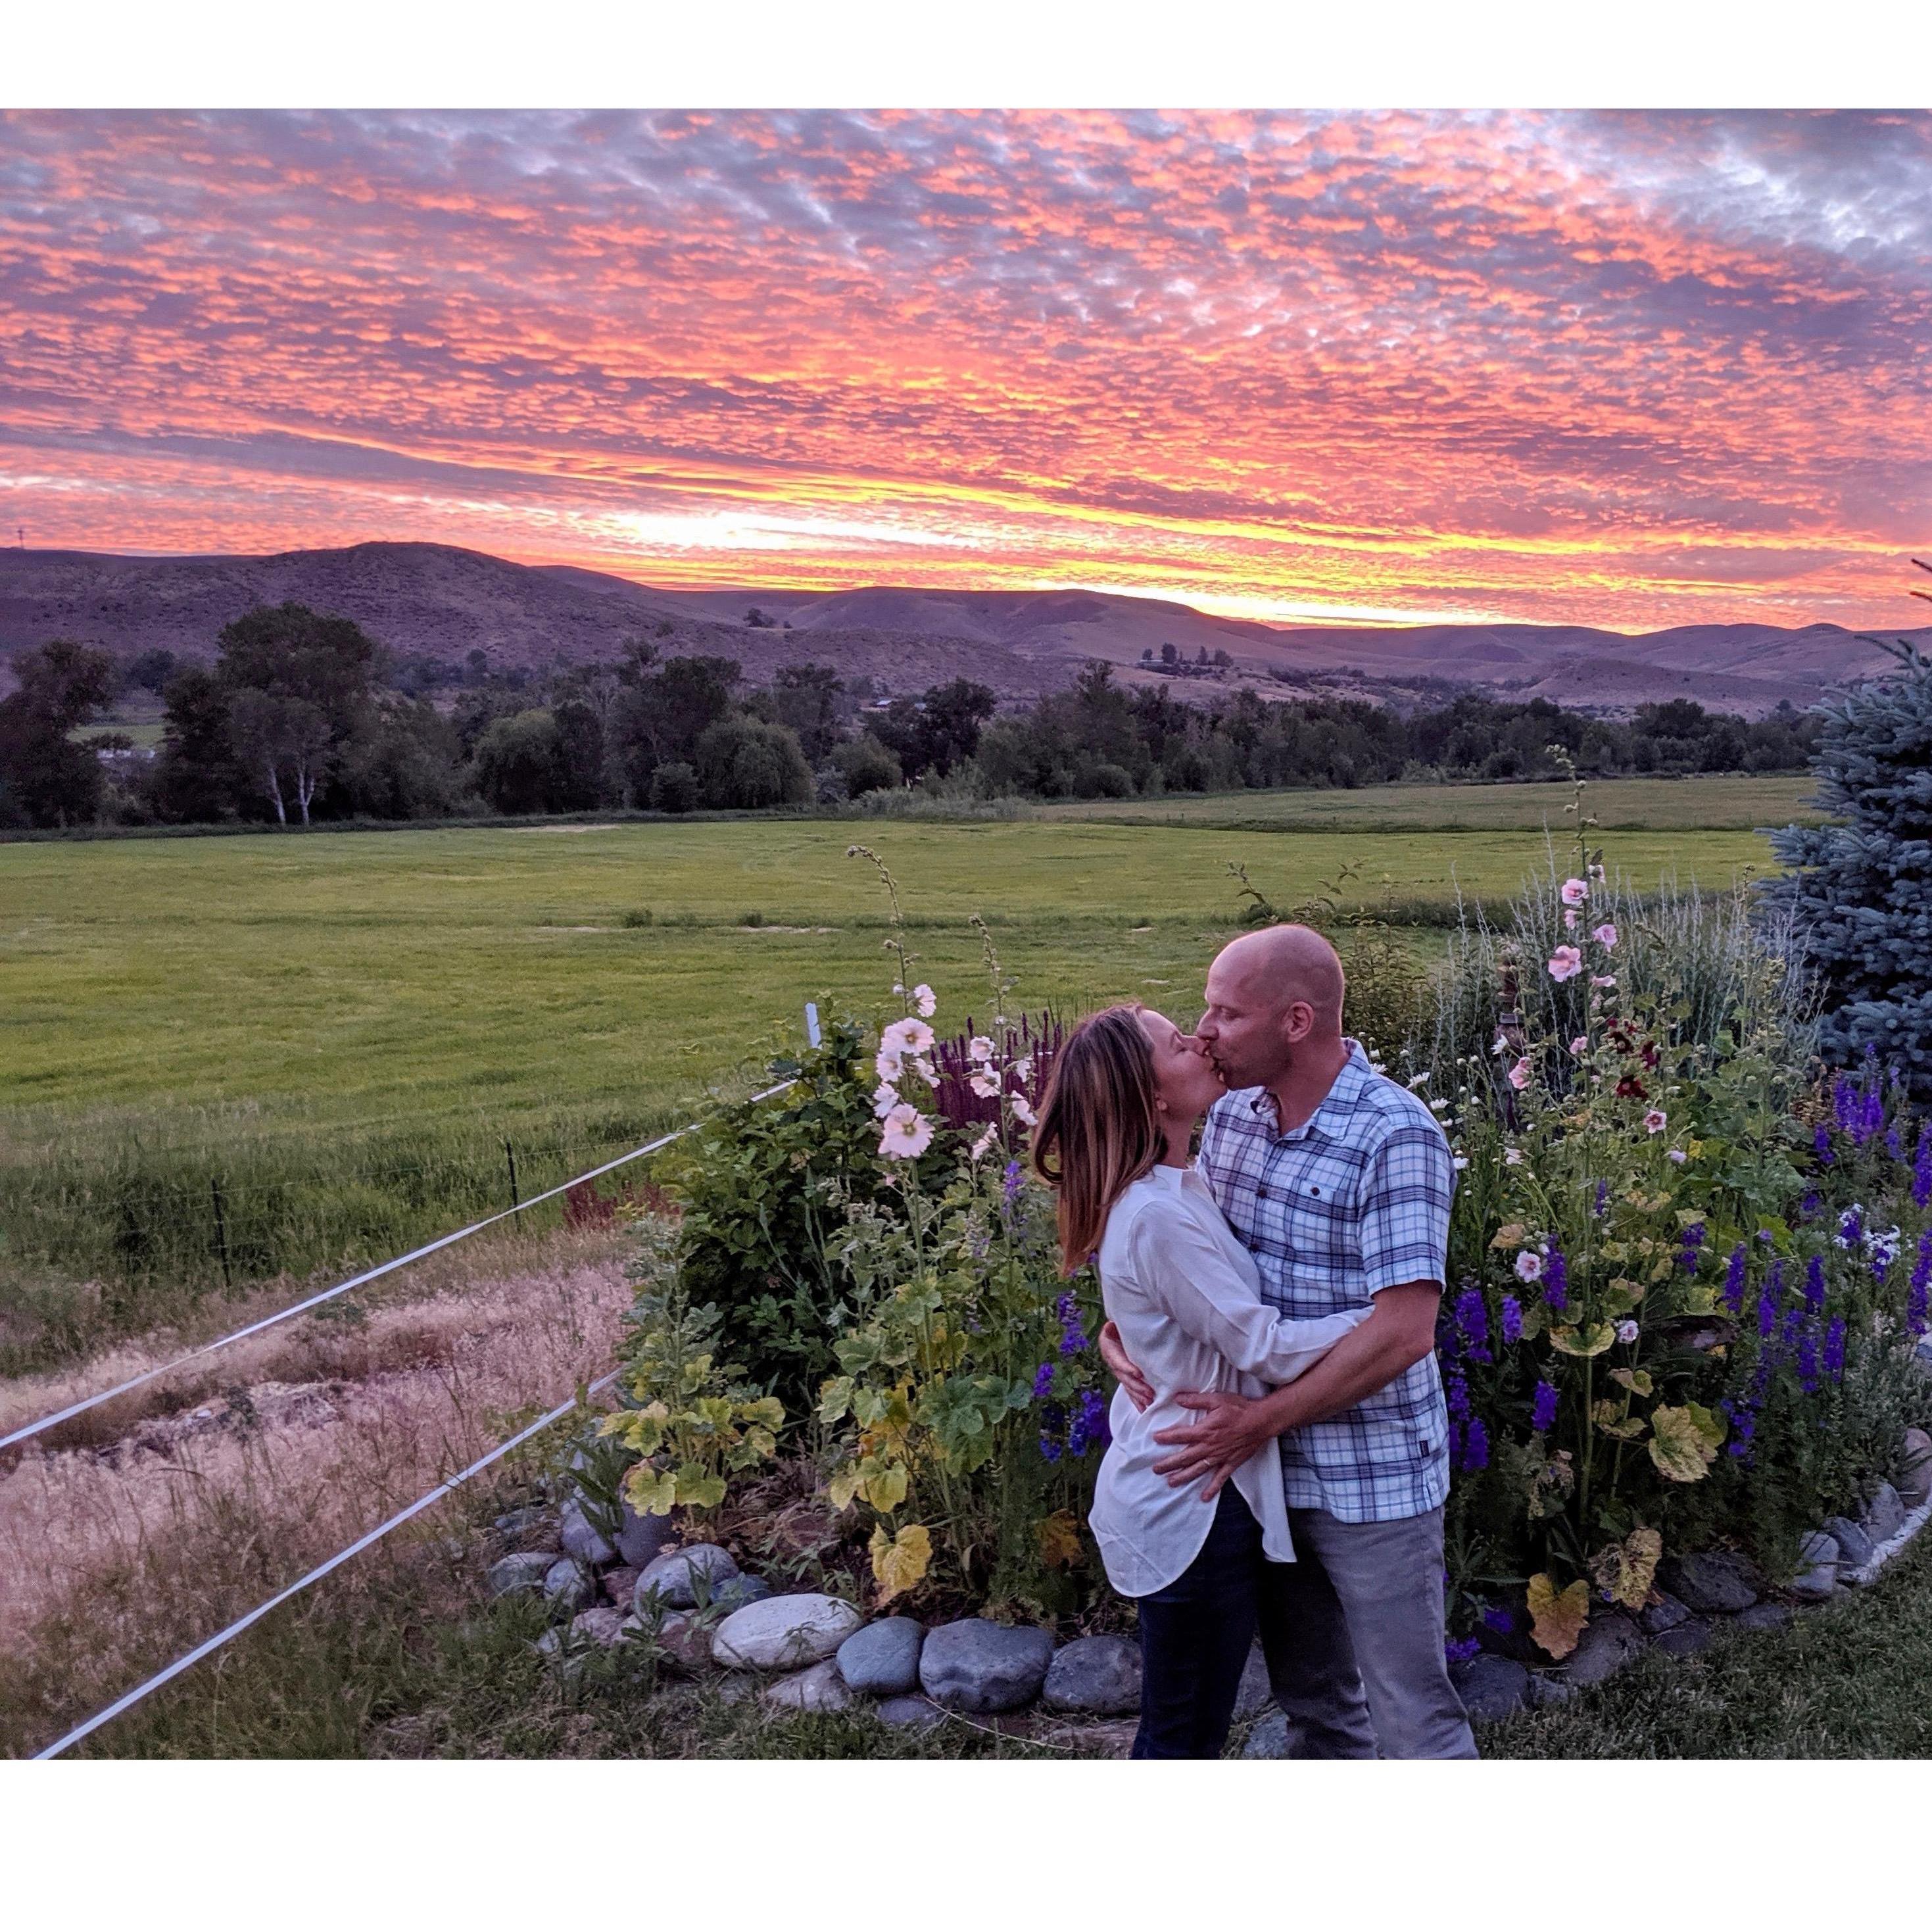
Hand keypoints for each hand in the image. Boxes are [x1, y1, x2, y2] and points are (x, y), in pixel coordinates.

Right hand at [1098, 1319, 1153, 1412]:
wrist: (1119, 1330)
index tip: (1138, 1374)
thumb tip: (1109, 1326)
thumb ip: (1113, 1326)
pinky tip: (1143, 1409)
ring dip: (1137, 1395)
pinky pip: (1130, 1390)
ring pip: (1128, 1386)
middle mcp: (1113, 1362)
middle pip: (1124, 1377)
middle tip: (1149, 1393)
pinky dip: (1136, 1400)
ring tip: (1149, 1402)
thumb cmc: (1121, 1325)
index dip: (1127, 1368)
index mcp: (1109, 1348)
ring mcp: (1119, 1371)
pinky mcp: (1126, 1377)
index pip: (1117, 1360)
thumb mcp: (1115, 1323)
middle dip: (1136, 1386)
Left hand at [1152, 1390, 1270, 1499]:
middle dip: (1169, 1464)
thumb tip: (1177, 1398)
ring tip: (1171, 1482)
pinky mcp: (1231, 1463)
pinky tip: (1204, 1498)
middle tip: (1155, 1469)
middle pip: (1185, 1457)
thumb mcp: (1216, 1399)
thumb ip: (1196, 1400)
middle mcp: (1210, 1447)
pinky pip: (1220, 1479)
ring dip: (1184, 1477)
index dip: (1166, 1437)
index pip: (1181, 1435)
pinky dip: (1212, 1489)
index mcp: (1205, 1431)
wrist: (1261, 1421)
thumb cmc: (1239, 1408)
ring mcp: (1220, 1457)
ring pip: (1198, 1470)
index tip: (1155, 1439)